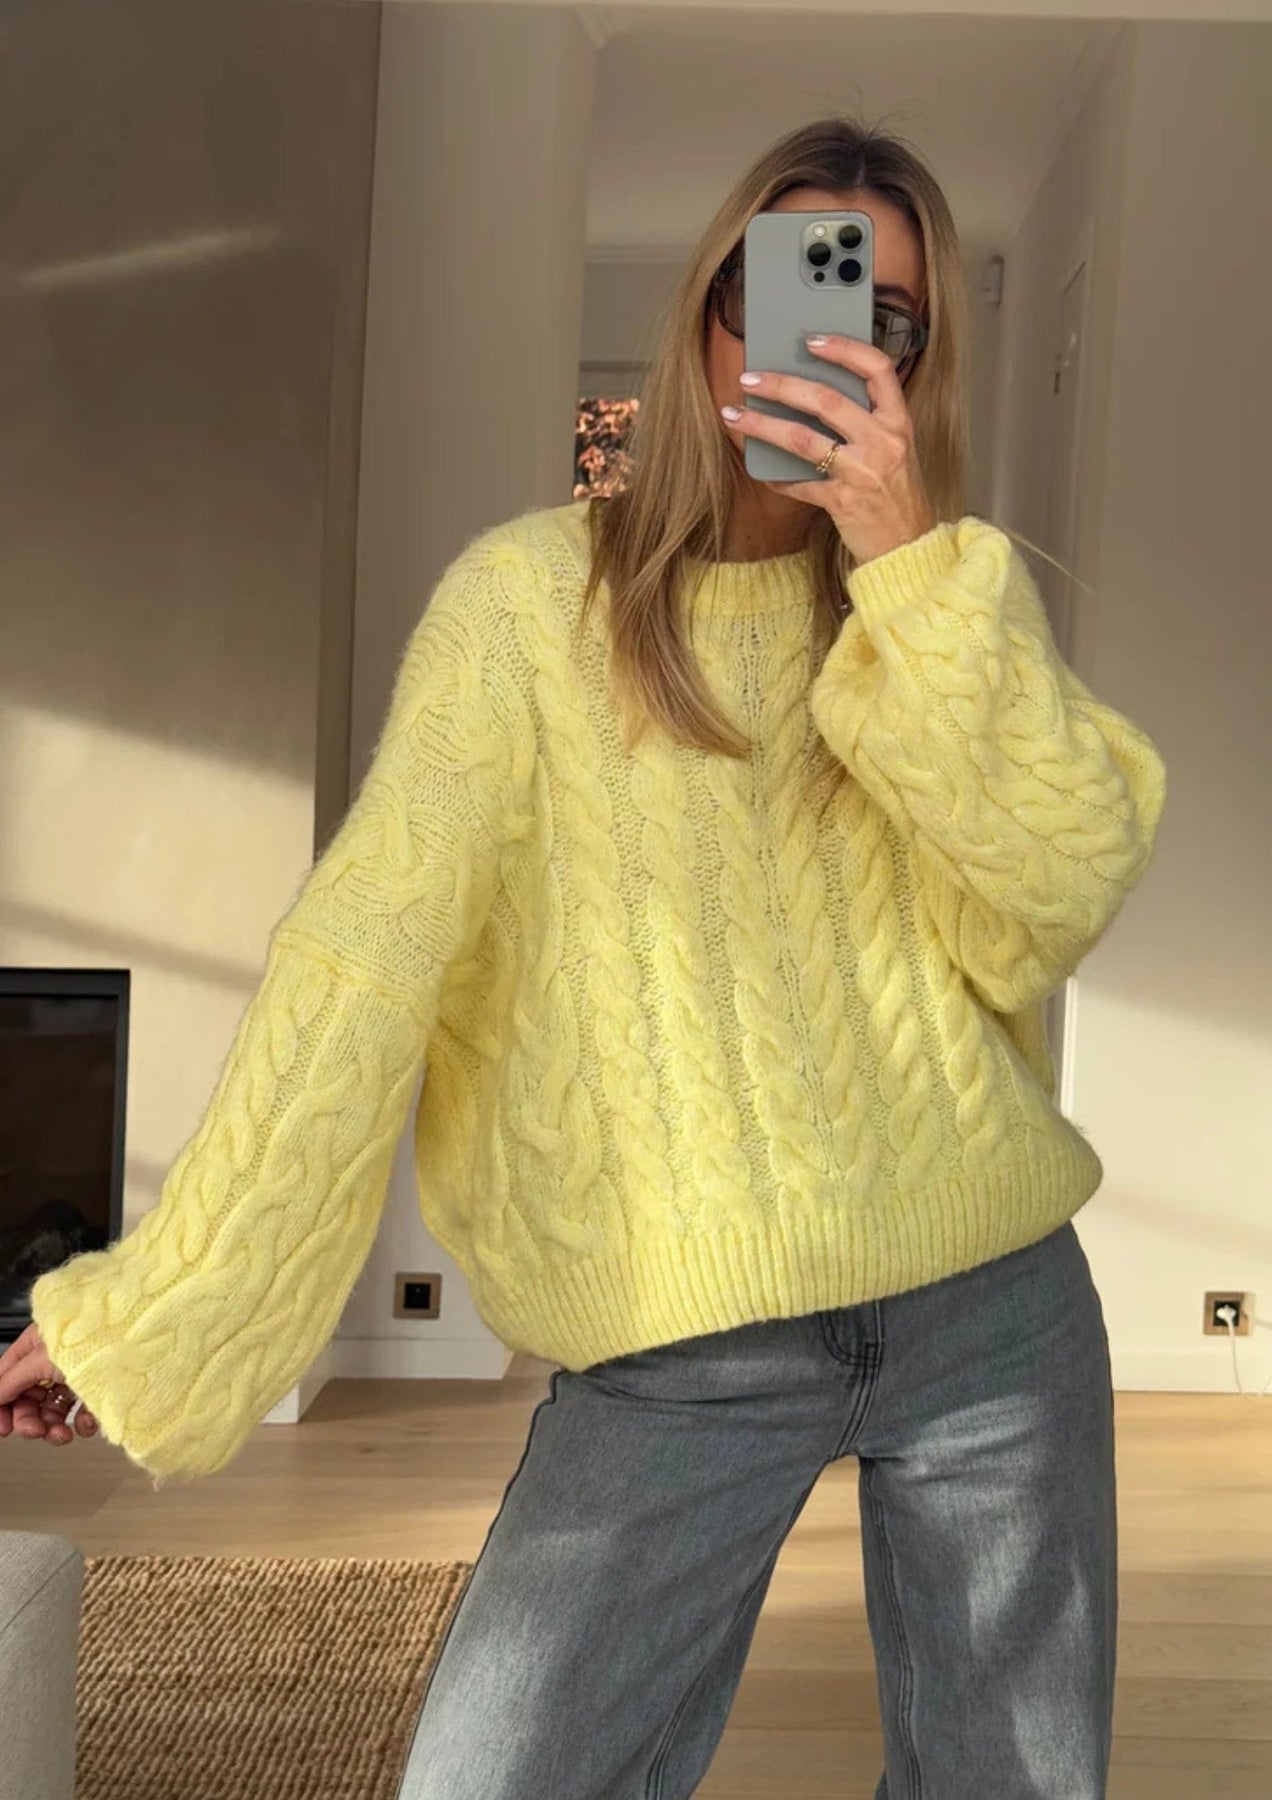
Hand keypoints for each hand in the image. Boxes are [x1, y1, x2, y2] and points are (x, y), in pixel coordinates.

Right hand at [0, 1322, 97, 1446]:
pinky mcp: (97, 1391)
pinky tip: (87, 1424)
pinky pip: (80, 1415)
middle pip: (28, 1399)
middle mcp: (53, 1360)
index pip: (6, 1379)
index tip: (3, 1429)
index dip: (1, 1405)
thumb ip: (12, 1379)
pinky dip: (81, 1424)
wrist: (141, 1345)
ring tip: (62, 1435)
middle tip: (36, 1432)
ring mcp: (75, 1376)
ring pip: (52, 1411)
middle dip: (30, 1421)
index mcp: (36, 1345)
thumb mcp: (42, 1358)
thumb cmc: (93, 1340)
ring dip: (52, 1428)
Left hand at [723, 334, 936, 566]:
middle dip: (781, 385)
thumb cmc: (898, 494)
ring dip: (762, 425)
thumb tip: (815, 396)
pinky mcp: (843, 502)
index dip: (845, 348)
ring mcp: (863, 472)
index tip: (812, 340)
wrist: (909, 545)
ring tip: (735, 415)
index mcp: (899, 422)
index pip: (877, 369)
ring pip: (803, 439)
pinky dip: (777, 477)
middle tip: (750, 379)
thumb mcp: (896, 449)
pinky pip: (799, 484)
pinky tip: (762, 470)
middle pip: (826, 400)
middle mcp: (884, 442)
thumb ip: (869, 422)